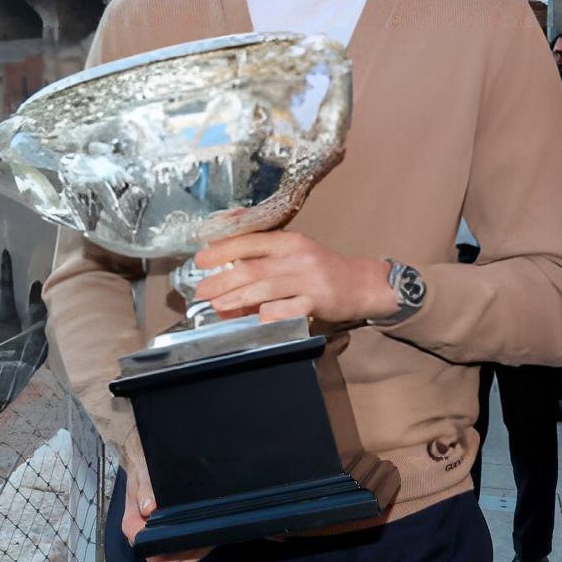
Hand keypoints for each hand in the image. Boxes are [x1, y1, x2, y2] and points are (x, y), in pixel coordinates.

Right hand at [122, 443, 210, 561]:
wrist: (148, 464)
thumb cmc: (143, 471)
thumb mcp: (142, 475)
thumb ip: (145, 490)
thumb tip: (148, 508)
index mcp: (134, 528)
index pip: (150, 553)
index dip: (165, 551)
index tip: (179, 537)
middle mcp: (147, 538)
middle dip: (182, 553)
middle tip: (196, 532)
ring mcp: (163, 538)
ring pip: (181, 560)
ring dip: (193, 550)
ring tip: (203, 530)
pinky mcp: (178, 535)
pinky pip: (192, 551)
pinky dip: (200, 545)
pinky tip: (206, 530)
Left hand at [192, 231, 399, 327]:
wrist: (361, 284)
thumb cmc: (320, 268)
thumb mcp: (293, 250)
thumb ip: (263, 250)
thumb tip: (226, 252)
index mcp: (288, 241)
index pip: (248, 241)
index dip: (221, 251)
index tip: (200, 261)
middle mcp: (297, 258)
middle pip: (251, 269)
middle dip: (221, 281)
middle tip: (202, 291)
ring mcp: (308, 281)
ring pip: (264, 290)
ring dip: (236, 299)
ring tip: (217, 306)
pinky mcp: (317, 303)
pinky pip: (286, 311)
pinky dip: (266, 316)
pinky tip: (252, 320)